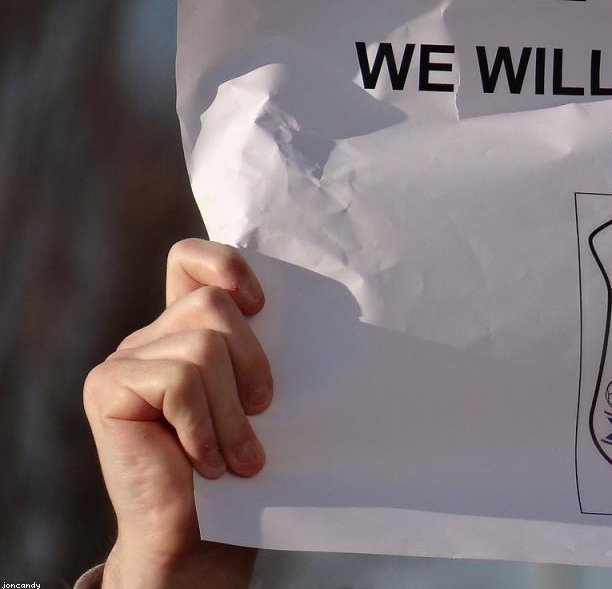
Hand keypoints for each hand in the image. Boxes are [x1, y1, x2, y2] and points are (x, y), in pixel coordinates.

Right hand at [83, 239, 269, 588]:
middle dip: (251, 362)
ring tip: (236, 456)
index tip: (261, 304)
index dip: (225, 265)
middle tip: (259, 416)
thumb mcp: (260, 398)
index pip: (190, 259)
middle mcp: (151, 338)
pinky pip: (178, 382)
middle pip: (212, 304)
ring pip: (202, 347)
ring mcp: (124, 361)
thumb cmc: (242, 470)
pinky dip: (204, 427)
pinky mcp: (108, 389)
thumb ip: (263, 351)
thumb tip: (317, 315)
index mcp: (186, 330)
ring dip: (231, 412)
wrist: (202, 539)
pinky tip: (206, 463)